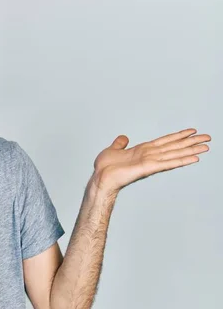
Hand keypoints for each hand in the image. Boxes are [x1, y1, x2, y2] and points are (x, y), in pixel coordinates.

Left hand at [92, 128, 210, 193]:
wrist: (100, 178)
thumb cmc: (105, 167)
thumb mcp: (113, 150)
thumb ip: (120, 144)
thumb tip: (124, 138)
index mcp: (143, 150)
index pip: (165, 141)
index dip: (178, 136)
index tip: (192, 131)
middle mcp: (150, 155)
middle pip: (174, 146)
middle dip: (191, 142)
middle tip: (208, 138)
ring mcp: (150, 162)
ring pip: (175, 154)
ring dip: (191, 150)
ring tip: (206, 147)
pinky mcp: (148, 168)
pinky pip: (168, 163)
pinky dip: (181, 161)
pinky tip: (194, 158)